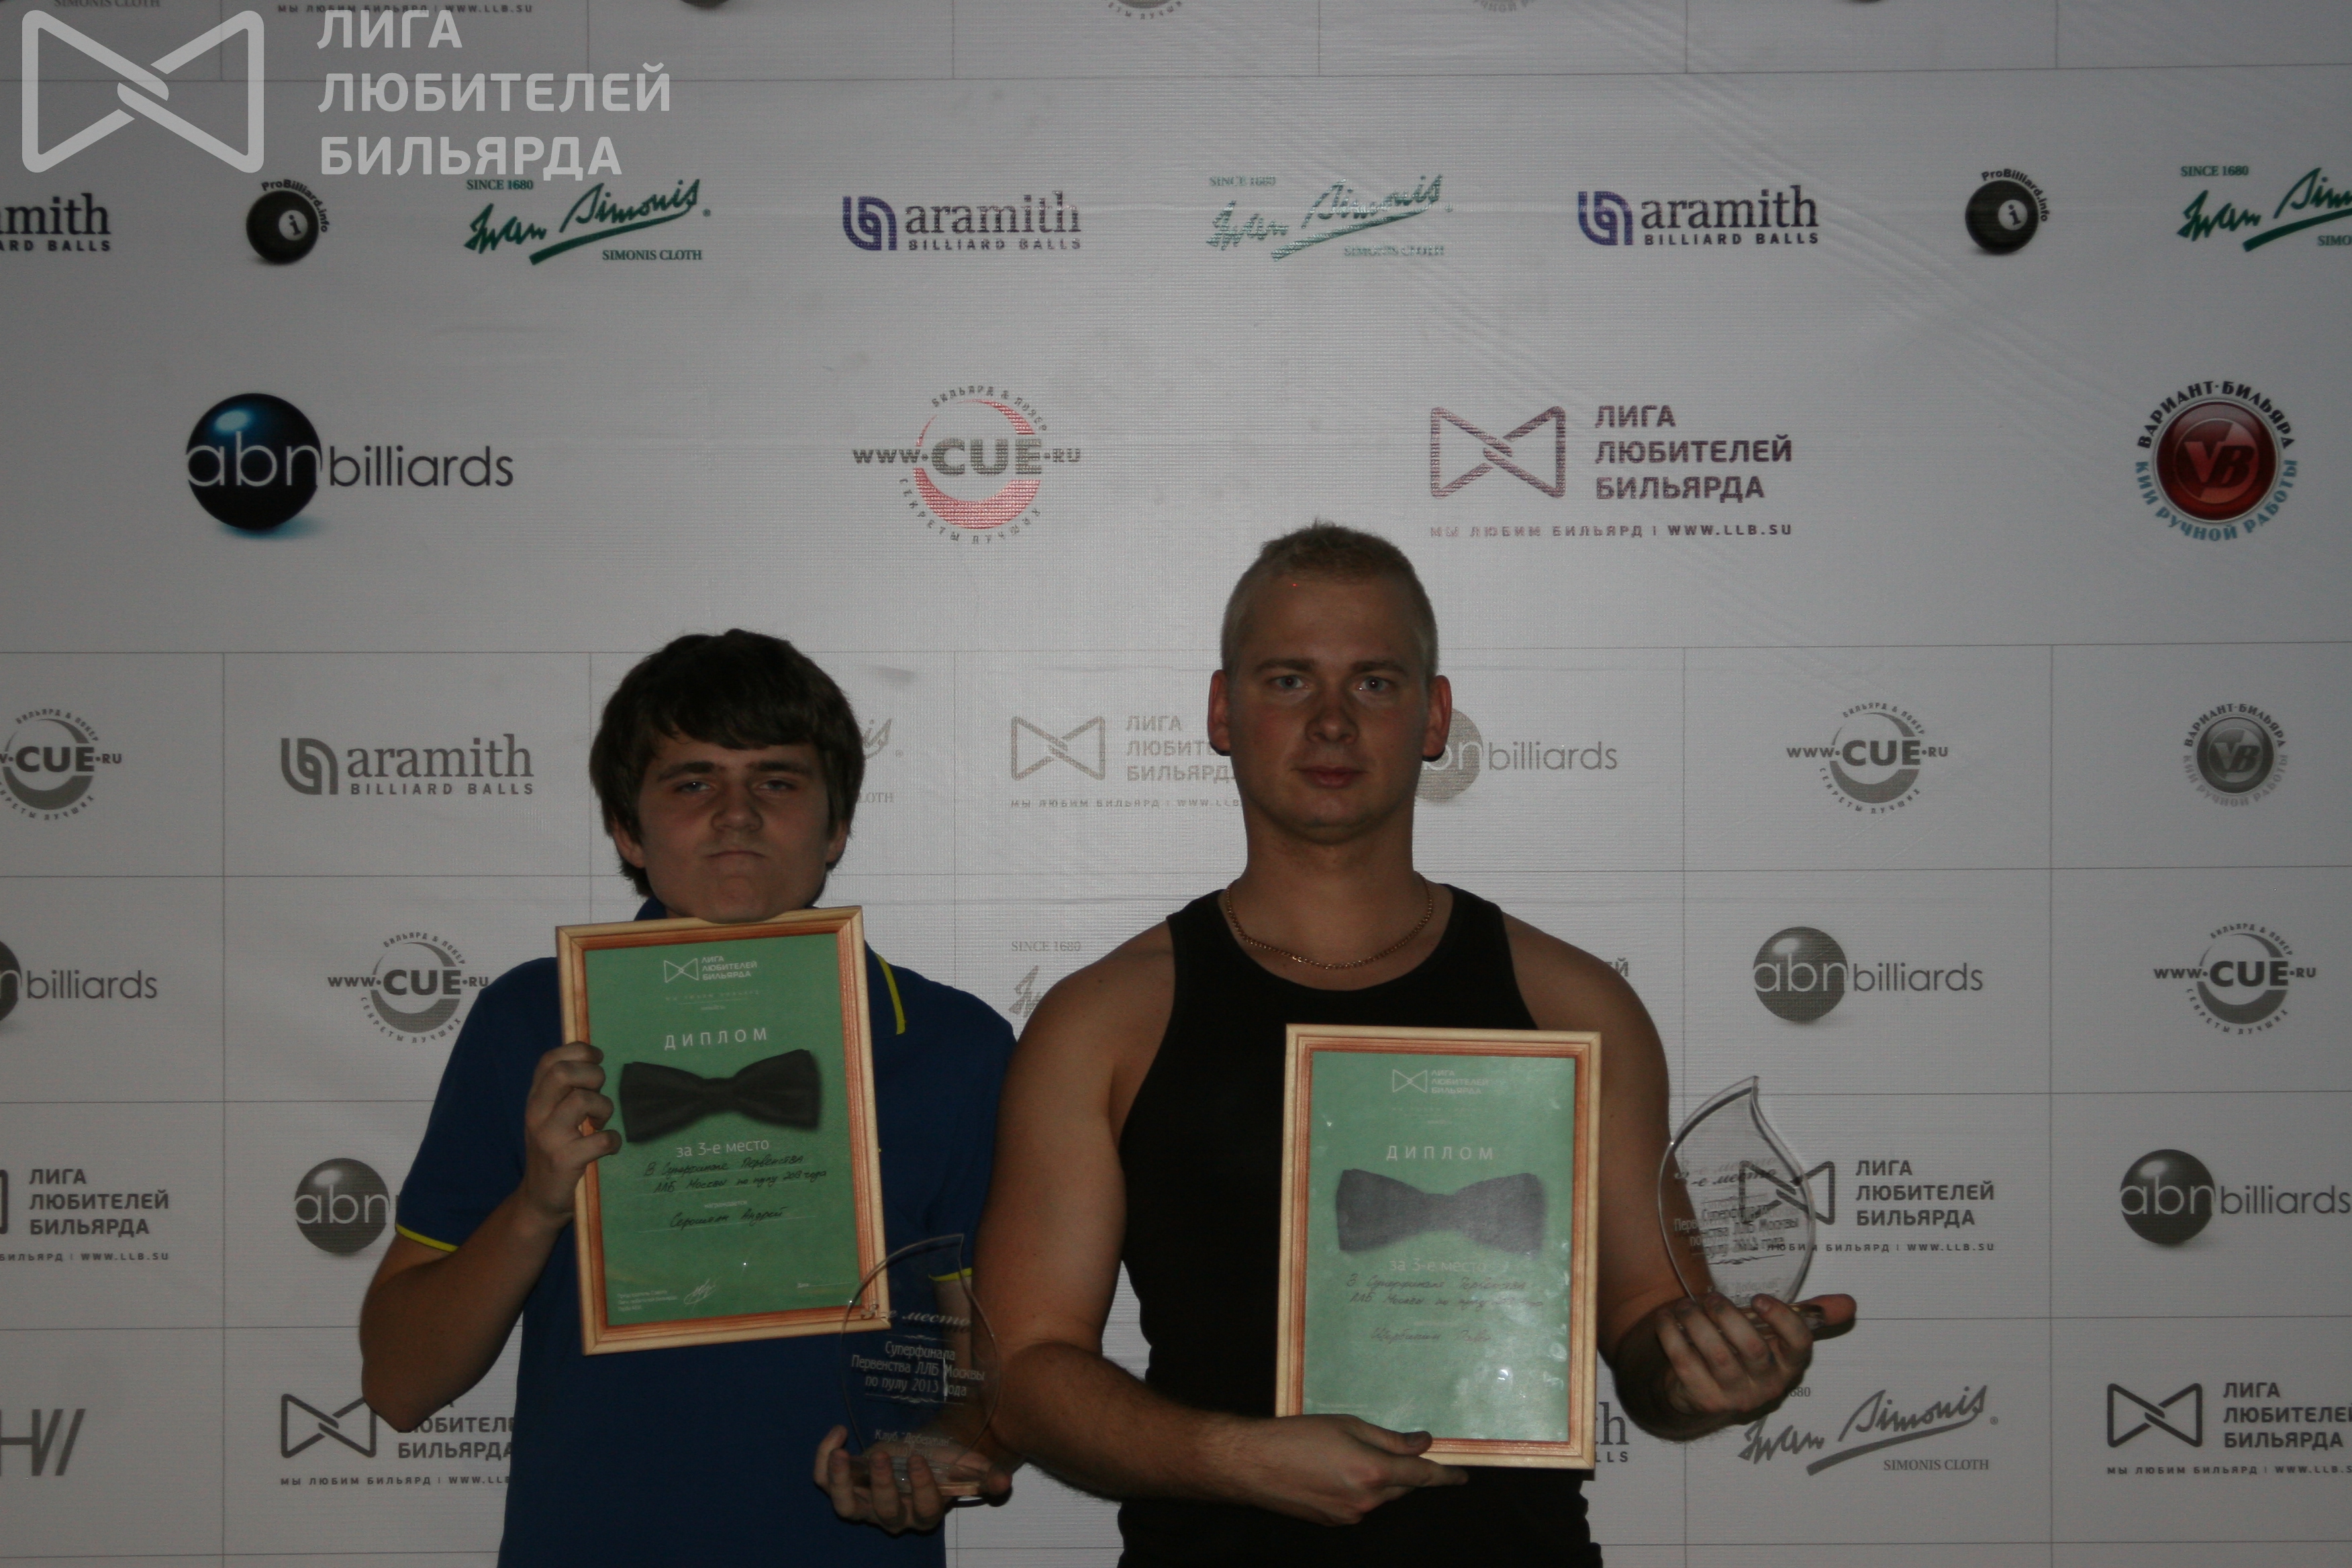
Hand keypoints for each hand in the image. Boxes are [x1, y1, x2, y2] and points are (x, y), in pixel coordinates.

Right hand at [519, 1041, 618, 1227]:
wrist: (539, 1199)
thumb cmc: (555, 1151)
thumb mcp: (551, 1117)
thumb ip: (565, 1091)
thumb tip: (595, 1060)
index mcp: (535, 1099)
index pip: (549, 1060)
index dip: (578, 1051)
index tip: (597, 1058)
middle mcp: (537, 1113)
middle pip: (562, 1073)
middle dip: (592, 1075)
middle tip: (598, 1093)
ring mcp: (549, 1137)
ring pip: (582, 1100)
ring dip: (604, 1107)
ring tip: (601, 1122)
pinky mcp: (564, 1160)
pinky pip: (600, 1140)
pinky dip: (613, 1140)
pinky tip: (609, 1146)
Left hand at [814, 1425, 1009, 1533]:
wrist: (917, 1450)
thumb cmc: (942, 1458)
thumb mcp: (965, 1464)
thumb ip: (984, 1475)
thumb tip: (1004, 1482)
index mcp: (925, 1512)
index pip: (925, 1510)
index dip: (922, 1488)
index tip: (920, 1459)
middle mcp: (893, 1516)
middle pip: (886, 1513)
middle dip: (883, 1486)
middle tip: (882, 1456)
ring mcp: (865, 1504)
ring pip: (846, 1508)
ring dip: (840, 1484)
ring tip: (842, 1455)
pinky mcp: (845, 1487)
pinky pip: (824, 1483)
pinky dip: (823, 1461)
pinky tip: (837, 1434)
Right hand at [1219, 1414, 1467, 1526]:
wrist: (1253, 1464)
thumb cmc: (1297, 1436)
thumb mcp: (1347, 1425)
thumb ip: (1389, 1438)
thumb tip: (1423, 1443)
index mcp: (1373, 1472)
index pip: (1421, 1475)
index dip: (1445, 1475)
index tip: (1462, 1475)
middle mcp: (1367, 1501)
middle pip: (1402, 1486)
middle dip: (1406, 1471)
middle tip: (1399, 1449)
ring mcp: (1350, 1516)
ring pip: (1381, 1497)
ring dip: (1379, 1479)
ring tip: (1349, 1454)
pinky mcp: (1333, 1522)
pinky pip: (1360, 1506)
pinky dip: (1359, 1490)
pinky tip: (1335, 1471)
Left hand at [1655, 1292, 1855, 1423]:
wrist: (1704, 1392)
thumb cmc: (1744, 1352)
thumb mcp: (1776, 1335)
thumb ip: (1809, 1316)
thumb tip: (1849, 1302)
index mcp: (1789, 1366)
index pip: (1799, 1347)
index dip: (1783, 1321)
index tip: (1760, 1299)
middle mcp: (1767, 1386)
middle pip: (1752, 1348)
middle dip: (1729, 1316)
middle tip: (1711, 1297)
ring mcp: (1735, 1397)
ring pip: (1716, 1354)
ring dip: (1697, 1322)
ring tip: (1686, 1305)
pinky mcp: (1703, 1400)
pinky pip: (1684, 1363)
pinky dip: (1671, 1336)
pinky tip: (1665, 1319)